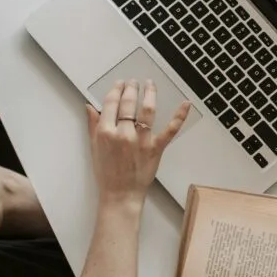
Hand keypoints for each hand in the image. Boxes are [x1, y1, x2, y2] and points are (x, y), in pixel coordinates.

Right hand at [84, 79, 190, 206]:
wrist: (120, 194)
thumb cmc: (106, 173)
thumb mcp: (94, 147)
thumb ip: (93, 125)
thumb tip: (90, 106)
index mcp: (106, 132)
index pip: (111, 103)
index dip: (116, 90)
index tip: (119, 83)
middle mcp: (123, 133)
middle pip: (128, 103)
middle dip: (131, 88)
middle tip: (133, 81)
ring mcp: (141, 140)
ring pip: (147, 110)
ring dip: (149, 93)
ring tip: (149, 84)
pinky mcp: (156, 148)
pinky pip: (170, 130)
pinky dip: (179, 116)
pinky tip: (186, 103)